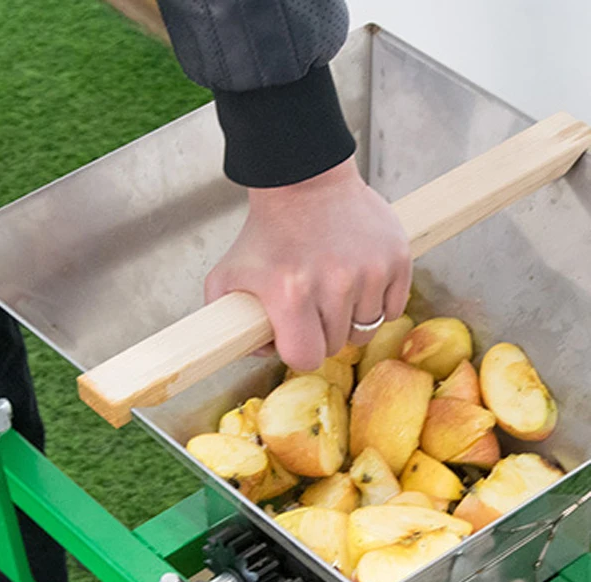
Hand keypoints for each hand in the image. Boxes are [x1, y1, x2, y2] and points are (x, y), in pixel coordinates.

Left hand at [205, 155, 411, 370]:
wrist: (305, 180)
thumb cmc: (268, 231)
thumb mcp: (228, 275)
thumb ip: (227, 321)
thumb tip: (261, 350)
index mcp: (291, 294)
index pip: (306, 358)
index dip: (299, 351)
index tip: (295, 334)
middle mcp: (334, 283)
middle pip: (337, 346)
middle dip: (323, 333)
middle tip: (312, 304)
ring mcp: (369, 270)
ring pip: (367, 329)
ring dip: (351, 319)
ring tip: (334, 290)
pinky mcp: (396, 258)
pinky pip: (394, 309)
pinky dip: (377, 304)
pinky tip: (358, 283)